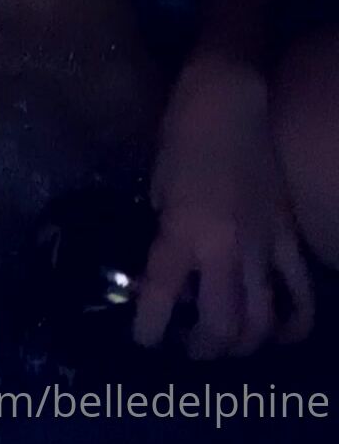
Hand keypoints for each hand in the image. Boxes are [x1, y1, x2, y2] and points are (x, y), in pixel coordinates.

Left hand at [134, 55, 313, 358]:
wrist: (232, 96)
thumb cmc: (183, 131)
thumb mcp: (158, 183)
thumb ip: (166, 230)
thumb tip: (172, 266)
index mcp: (183, 232)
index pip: (159, 297)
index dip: (147, 328)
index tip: (143, 339)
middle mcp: (225, 248)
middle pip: (220, 325)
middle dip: (201, 347)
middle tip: (187, 346)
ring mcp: (264, 244)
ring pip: (262, 320)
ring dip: (244, 344)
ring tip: (227, 344)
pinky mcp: (289, 234)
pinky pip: (301, 289)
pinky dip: (295, 320)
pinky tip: (281, 332)